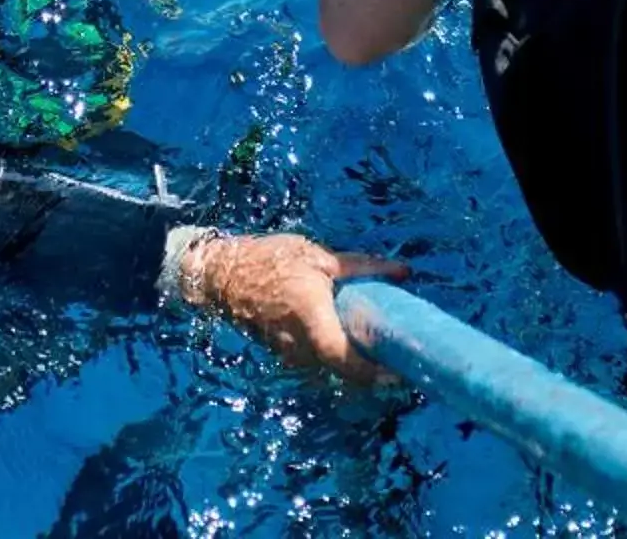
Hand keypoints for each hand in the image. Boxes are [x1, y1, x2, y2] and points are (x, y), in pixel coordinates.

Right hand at [179, 232, 408, 383]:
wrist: (222, 276)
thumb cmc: (270, 259)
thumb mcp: (318, 255)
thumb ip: (361, 267)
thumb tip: (404, 271)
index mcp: (309, 313)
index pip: (342, 356)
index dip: (371, 371)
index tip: (399, 371)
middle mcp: (299, 341)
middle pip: (342, 371)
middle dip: (373, 372)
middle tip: (401, 361)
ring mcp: (289, 353)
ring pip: (330, 371)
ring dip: (356, 367)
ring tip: (381, 352)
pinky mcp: (285, 355)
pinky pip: (317, 364)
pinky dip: (337, 359)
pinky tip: (352, 344)